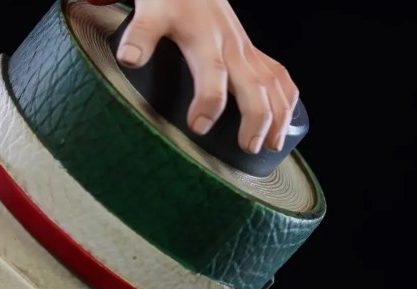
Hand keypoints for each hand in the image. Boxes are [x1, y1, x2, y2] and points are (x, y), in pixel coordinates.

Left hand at [113, 0, 298, 153]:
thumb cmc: (171, 0)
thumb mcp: (151, 13)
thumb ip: (141, 35)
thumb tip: (129, 58)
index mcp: (206, 40)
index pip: (212, 72)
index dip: (208, 100)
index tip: (198, 126)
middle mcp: (232, 46)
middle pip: (253, 83)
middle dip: (257, 116)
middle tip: (250, 146)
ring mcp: (245, 49)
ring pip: (272, 82)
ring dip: (278, 113)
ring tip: (272, 145)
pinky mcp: (251, 52)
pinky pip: (277, 74)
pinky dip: (286, 97)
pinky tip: (285, 119)